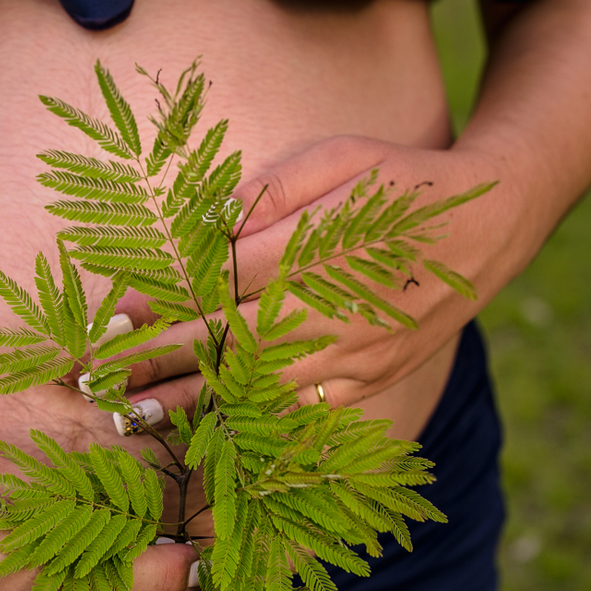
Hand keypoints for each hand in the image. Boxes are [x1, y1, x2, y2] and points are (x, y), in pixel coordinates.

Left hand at [114, 135, 514, 420]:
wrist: (488, 226)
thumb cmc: (401, 184)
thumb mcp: (338, 159)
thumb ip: (271, 190)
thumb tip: (209, 223)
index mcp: (317, 250)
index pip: (219, 285)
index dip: (160, 305)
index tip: (113, 320)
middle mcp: (332, 311)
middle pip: (228, 344)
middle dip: (159, 363)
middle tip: (101, 382)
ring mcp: (354, 354)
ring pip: (260, 388)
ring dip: (192, 404)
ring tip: (137, 417)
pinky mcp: (370, 379)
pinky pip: (303, 408)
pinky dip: (253, 421)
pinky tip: (210, 431)